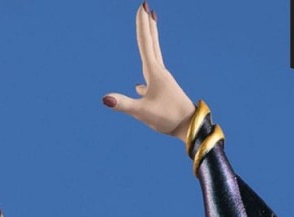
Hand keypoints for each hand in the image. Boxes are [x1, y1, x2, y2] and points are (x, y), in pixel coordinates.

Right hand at [103, 4, 195, 141]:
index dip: (142, 26)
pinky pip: (151, 81)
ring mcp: (162, 83)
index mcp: (154, 73)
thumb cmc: (167, 118)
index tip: (142, 7)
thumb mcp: (142, 112)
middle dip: (148, 27)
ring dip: (150, 44)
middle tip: (146, 8)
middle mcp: (160, 74)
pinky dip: (145, 77)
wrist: (189, 127)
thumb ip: (123, 104)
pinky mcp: (162, 94)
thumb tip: (105, 99)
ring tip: (148, 33)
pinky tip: (139, 85)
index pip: (146, 44)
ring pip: (153, 59)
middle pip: (152, 45)